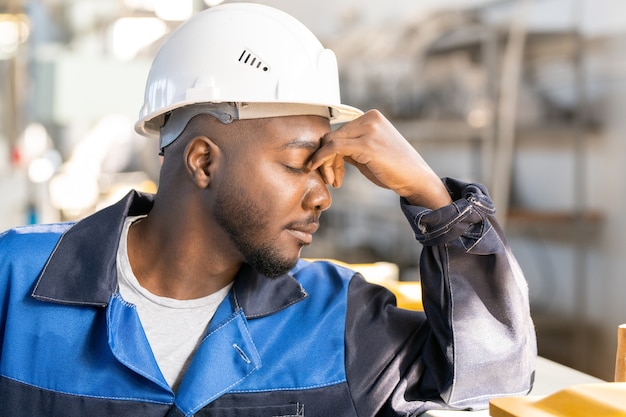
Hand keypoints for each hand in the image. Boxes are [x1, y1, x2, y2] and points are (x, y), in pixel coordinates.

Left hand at [309, 110, 451, 209]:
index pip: (340, 131)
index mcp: (372, 117)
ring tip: (334, 181)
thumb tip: (327, 148)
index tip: (333, 172)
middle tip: (331, 179)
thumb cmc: (394, 170)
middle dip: (327, 159)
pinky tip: (328, 176)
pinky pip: (334, 148)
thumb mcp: (369, 153)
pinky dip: (323, 160)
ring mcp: (368, 129)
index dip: (330, 153)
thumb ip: (351, 147)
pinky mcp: (366, 144)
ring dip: (325, 163)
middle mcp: (370, 118)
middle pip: (333, 136)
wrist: (415, 179)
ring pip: (331, 142)